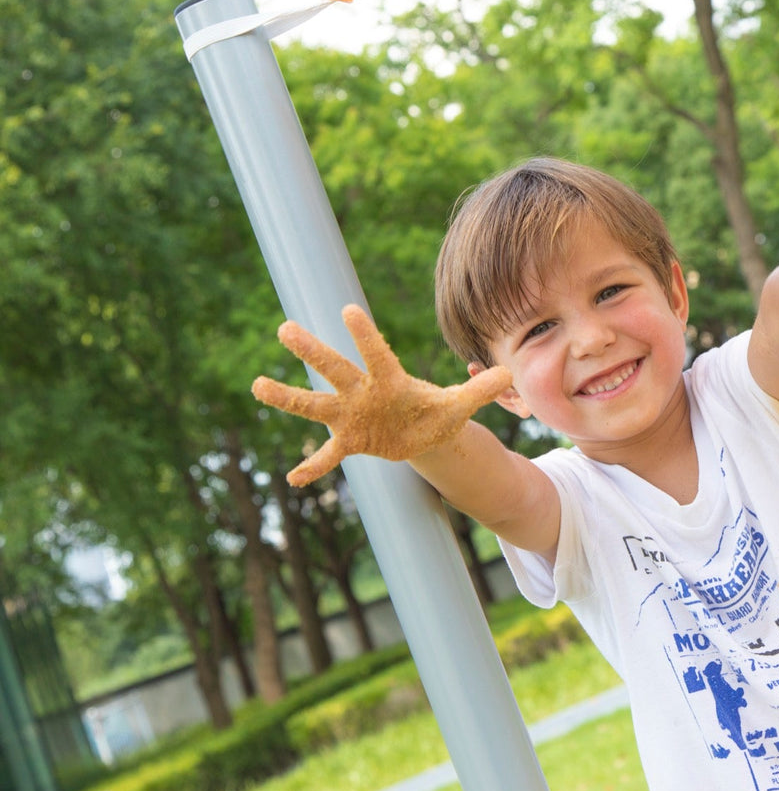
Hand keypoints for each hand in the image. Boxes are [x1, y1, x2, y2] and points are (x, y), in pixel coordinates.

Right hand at [252, 304, 511, 486]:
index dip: (365, 335)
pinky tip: (293, 481)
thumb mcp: (460, 405)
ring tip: (257, 385)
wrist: (424, 433)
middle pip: (336, 370)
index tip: (349, 309)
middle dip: (313, 352)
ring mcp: (353, 416)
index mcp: (392, 380)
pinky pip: (328, 457)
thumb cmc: (438, 411)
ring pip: (316, 404)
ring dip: (288, 398)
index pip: (377, 353)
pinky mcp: (350, 441)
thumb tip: (509, 373)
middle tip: (285, 327)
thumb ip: (480, 391)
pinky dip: (313, 468)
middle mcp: (365, 392)